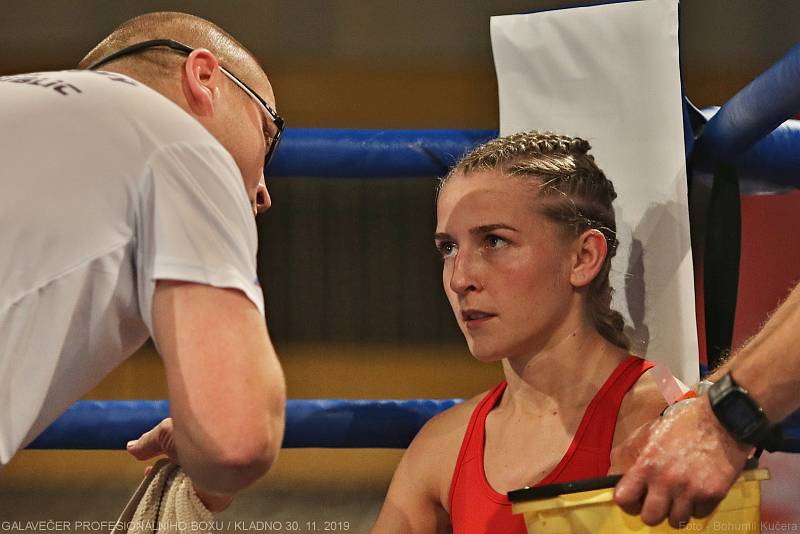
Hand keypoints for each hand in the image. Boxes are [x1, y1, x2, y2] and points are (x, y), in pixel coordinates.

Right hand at [127, 417, 233, 512]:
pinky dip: (181, 505)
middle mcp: (207, 463)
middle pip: (181, 477)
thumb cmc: (197, 437)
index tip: (148, 470)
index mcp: (199, 446)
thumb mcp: (166, 432)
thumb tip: (131, 447)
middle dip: (164, 479)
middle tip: (149, 478)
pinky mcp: (216, 500)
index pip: (179, 459)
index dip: (162, 466)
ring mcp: (212, 482)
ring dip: (170, 491)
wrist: (222, 453)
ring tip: (156, 488)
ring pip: (186, 493)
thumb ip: (150, 442)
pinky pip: (196, 507)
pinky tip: (169, 499)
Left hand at [613, 397, 751, 528]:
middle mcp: (666, 481)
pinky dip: (697, 507)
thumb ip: (628, 454)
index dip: (628, 501)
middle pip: (650, 518)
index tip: (634, 498)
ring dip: (676, 511)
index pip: (624, 499)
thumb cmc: (682, 423)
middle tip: (658, 501)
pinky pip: (699, 515)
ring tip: (679, 497)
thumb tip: (614, 474)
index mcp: (646, 464)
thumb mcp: (648, 432)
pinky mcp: (713, 495)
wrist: (721, 420)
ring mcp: (690, 490)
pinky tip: (697, 491)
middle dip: (652, 511)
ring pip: (676, 521)